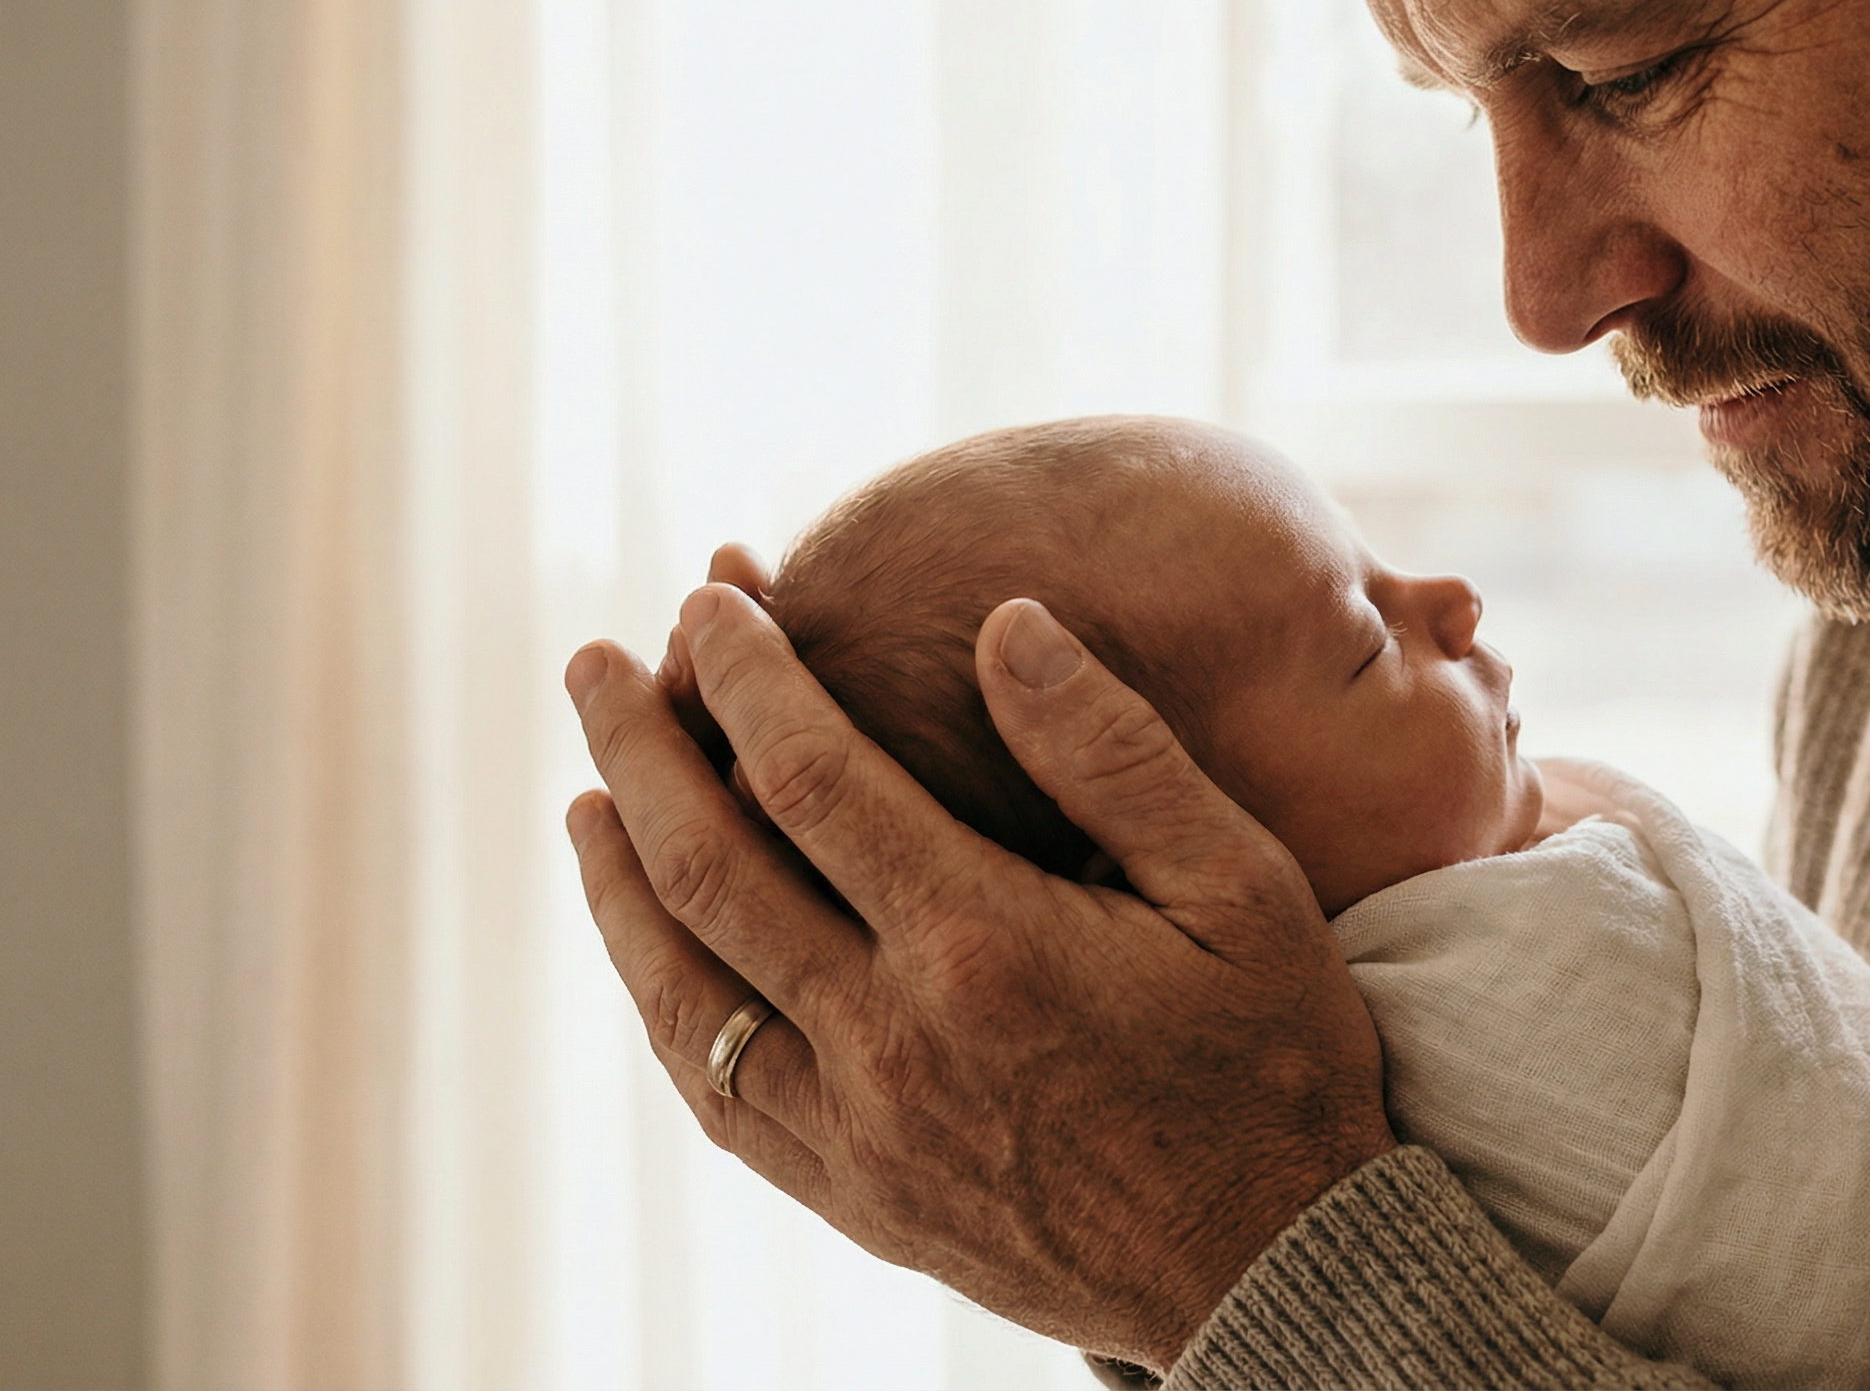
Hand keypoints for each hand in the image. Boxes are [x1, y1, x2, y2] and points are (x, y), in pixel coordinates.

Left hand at [563, 549, 1396, 1368]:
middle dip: (641, 748)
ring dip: (618, 880)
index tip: (712, 600)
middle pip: (709, 868)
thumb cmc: (1275, 1061)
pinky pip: (715, 1091)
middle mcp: (895, 1043)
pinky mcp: (854, 1200)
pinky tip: (651, 946)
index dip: (746, 676)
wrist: (1278, 1268)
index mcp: (986, 944)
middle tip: (597, 662)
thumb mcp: (1240, 885)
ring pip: (682, 989)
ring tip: (591, 793)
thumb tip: (1005, 622)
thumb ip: (1113, 750)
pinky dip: (663, 1002)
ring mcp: (860, 1135)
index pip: (809, 776)